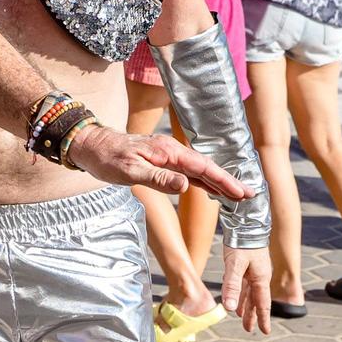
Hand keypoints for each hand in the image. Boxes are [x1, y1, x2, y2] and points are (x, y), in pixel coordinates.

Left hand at [67, 124, 250, 200]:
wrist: (90, 146)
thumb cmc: (107, 159)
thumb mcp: (130, 172)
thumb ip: (158, 178)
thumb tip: (186, 186)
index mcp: (167, 152)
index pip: (202, 167)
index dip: (223, 180)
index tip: (241, 192)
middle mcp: (171, 151)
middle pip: (206, 167)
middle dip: (228, 181)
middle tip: (250, 195)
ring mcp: (167, 156)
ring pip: (198, 170)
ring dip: (218, 182)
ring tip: (237, 195)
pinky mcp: (161, 161)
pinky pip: (187, 172)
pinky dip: (202, 181)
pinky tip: (210, 189)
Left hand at [219, 245, 273, 335]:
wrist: (245, 221)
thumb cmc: (241, 242)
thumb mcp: (235, 265)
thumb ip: (232, 286)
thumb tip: (230, 308)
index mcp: (260, 278)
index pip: (262, 303)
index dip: (262, 318)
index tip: (265, 331)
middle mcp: (259, 276)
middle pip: (256, 300)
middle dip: (253, 315)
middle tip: (249, 329)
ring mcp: (253, 270)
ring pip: (249, 292)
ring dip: (245, 304)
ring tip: (241, 317)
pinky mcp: (246, 264)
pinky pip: (244, 283)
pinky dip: (240, 292)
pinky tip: (236, 297)